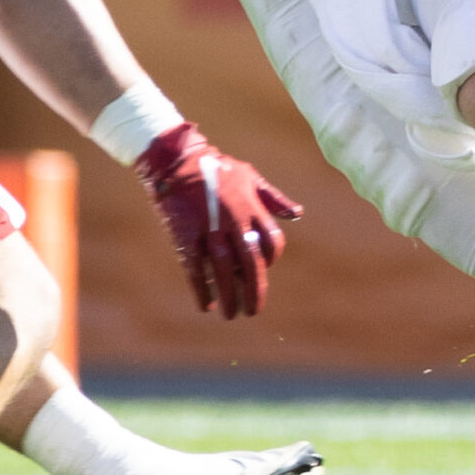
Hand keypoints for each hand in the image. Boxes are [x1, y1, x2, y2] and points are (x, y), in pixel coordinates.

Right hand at [133, 122, 302, 318]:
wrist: (176, 160)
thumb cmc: (216, 168)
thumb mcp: (250, 176)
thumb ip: (273, 198)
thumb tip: (297, 213)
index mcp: (252, 209)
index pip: (272, 244)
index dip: (269, 260)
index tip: (260, 268)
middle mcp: (235, 222)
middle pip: (251, 265)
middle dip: (254, 291)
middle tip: (252, 312)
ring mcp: (210, 230)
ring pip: (224, 272)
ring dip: (229, 296)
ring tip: (230, 314)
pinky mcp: (187, 235)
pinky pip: (196, 269)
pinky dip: (201, 290)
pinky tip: (206, 305)